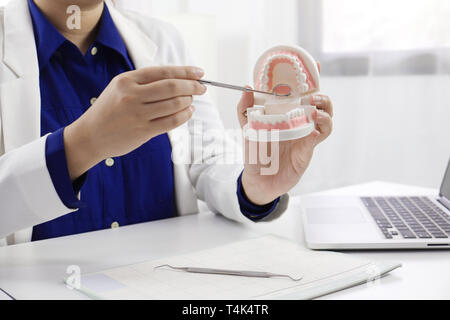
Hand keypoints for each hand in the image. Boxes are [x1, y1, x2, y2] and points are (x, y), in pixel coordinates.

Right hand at [64, 66, 206, 179]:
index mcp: (127, 80)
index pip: (163, 72)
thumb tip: (178, 79)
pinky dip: (184, 116)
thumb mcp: (120, 88)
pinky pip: (171, 121)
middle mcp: (132, 95)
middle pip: (172, 87)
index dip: (185, 72)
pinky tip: (188, 112)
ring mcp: (138, 114)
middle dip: (192, 86)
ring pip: (174, 104)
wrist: (90, 136)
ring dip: (188, 101)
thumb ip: (144, 83)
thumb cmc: (109, 110)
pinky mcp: (143, 131)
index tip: (199, 73)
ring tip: (192, 100)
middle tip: (202, 87)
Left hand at [237, 65, 332, 204]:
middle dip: (321, 94)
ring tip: (315, 107)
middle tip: (312, 94)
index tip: (317, 65)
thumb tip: (246, 87)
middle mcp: (298, 122)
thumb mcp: (247, 129)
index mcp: (286, 114)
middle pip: (320, 103)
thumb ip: (245, 109)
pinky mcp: (308, 148)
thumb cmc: (255, 153)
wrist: (258, 180)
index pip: (302, 93)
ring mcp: (305, 134)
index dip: (312, 79)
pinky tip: (316, 122)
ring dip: (324, 108)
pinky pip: (322, 133)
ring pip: (326, 116)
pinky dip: (324, 125)